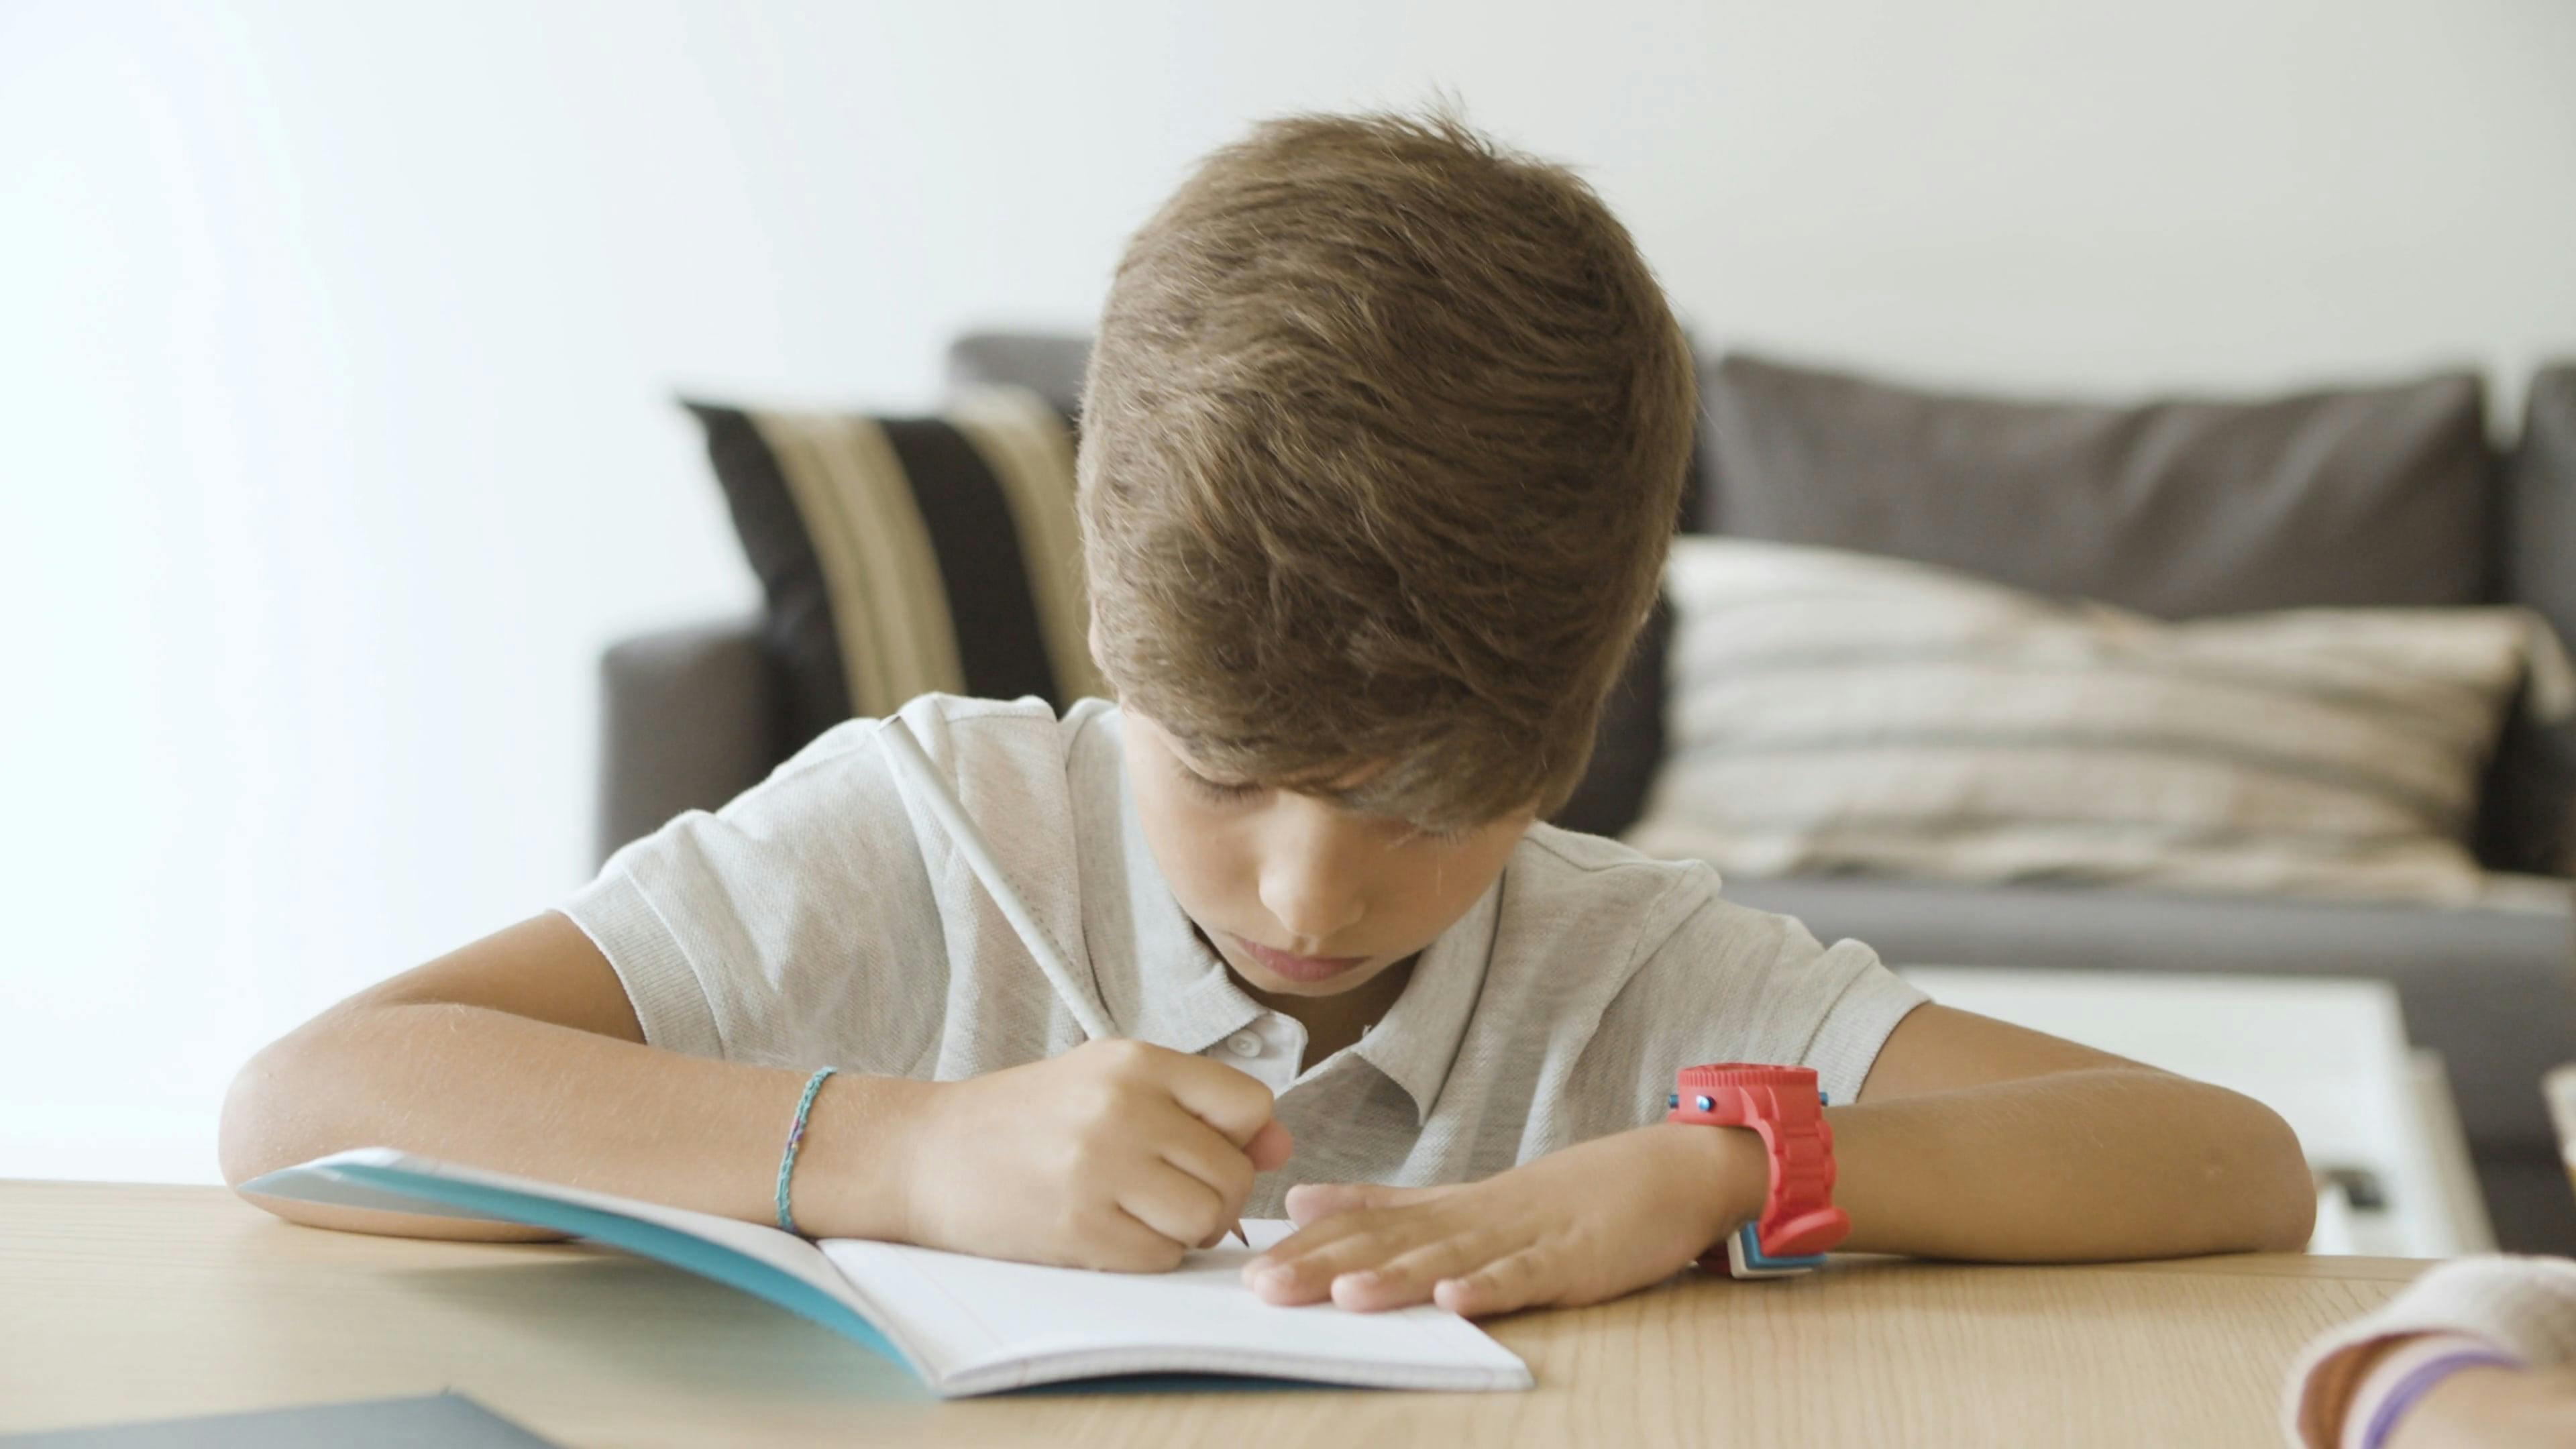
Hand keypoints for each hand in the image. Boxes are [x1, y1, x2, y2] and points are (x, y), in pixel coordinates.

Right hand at [884, 1039, 1292, 1271]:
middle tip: (1168, 1193)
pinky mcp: (1078, 1228)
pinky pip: (1162, 1258)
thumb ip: (1196, 1108)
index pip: (1251, 1104)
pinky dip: (1149, 1256)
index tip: (1201, 1148)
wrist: (924, 1152)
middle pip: (1234, 1172)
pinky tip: (1110, 1233)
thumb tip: (1280, 1145)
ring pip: (1207, 1218)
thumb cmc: (1025, 1120)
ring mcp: (1100, 1169)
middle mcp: (1123, 1108)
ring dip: (1188, 1230)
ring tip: (1142, 1214)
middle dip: (1216, 1195)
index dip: (1239, 1137)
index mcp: (1136, 1061)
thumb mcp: (1109, 1086)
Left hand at [1242, 1123, 1764, 1316]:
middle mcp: (1473, 1219)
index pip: (1363, 1226)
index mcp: (1446, 1210)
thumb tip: (1302, 1201)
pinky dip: (1491, 1287)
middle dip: (1325, 1267)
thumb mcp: (1463, 1199)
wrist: (1660, 1172)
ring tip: (1344, 1294)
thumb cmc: (1561, 1197)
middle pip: (1390, 1243)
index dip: (1307, 1248)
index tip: (1248, 1270)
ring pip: (1448, 1258)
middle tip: (1264, 1287)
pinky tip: (1456, 1298)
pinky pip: (1527, 1275)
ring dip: (1395, 1277)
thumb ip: (1387, 1205)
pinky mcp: (1572, 1259)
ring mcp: (1522, 1238)